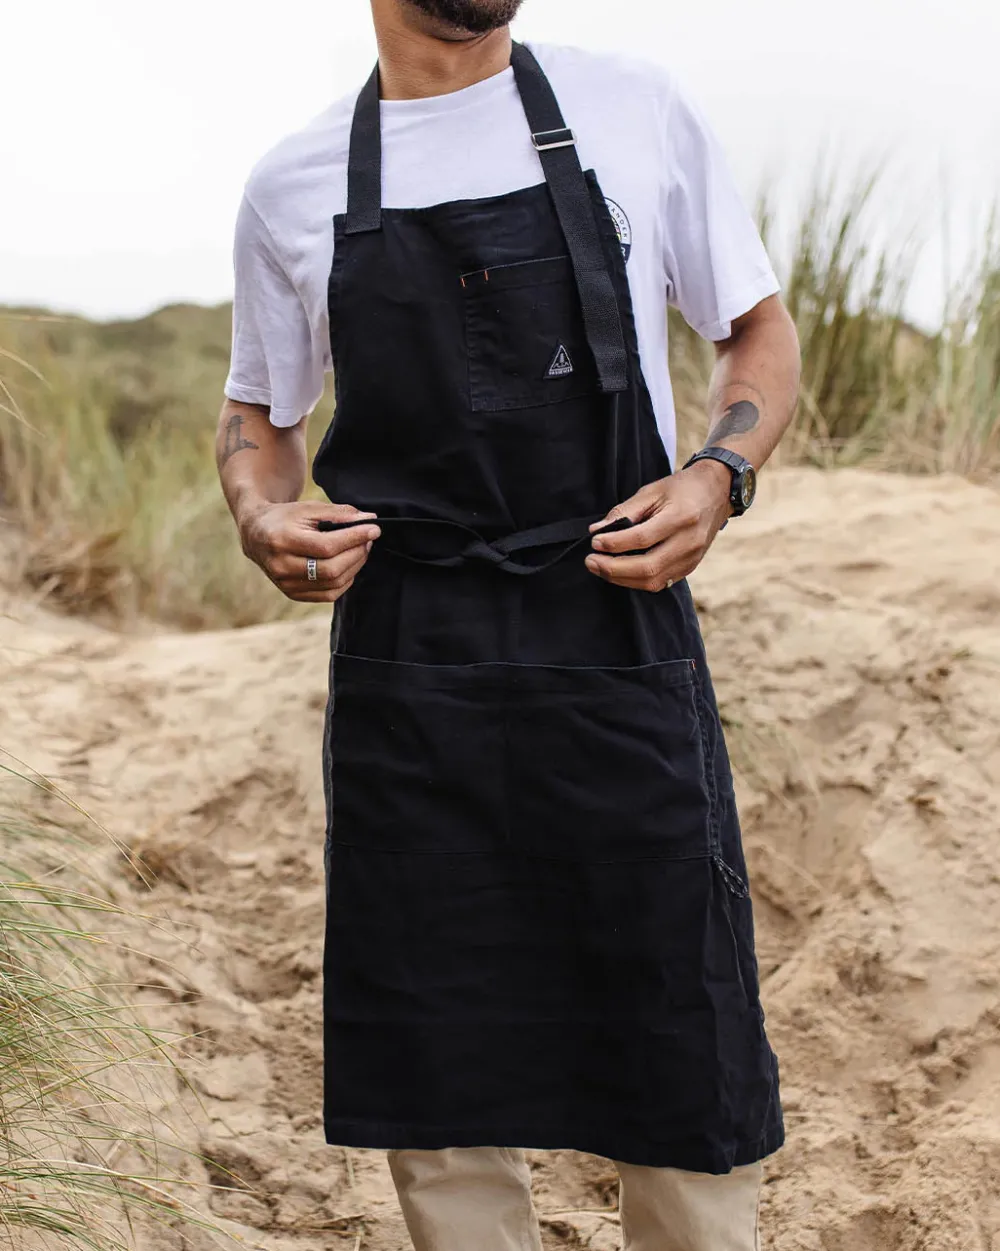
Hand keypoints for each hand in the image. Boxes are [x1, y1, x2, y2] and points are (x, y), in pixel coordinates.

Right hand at [239, 501, 380, 602]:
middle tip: (368, 539)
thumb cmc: (285, 518)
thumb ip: (340, 514)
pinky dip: (345, 580)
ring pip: (333, 583)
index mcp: (282, 540)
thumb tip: (370, 521)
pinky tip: (349, 565)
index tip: (374, 529)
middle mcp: (281, 566)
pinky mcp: (292, 593)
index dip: (354, 538)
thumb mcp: (309, 508)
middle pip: (332, 568)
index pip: (327, 546)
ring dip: (354, 567)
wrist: (256, 534)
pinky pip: (328, 594)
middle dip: (357, 553)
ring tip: (360, 549)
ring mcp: (285, 584)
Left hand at [584, 460, 731, 591]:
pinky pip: (660, 582)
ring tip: (600, 568)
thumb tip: (597, 531)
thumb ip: (624, 511)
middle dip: (613, 568)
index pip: (642, 539)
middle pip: (647, 567)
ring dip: (621, 578)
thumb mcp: (652, 490)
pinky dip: (636, 581)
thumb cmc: (682, 488)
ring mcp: (692, 558)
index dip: (615, 544)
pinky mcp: (690, 567)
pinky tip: (620, 572)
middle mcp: (689, 542)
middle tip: (591, 561)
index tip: (595, 542)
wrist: (717, 492)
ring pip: (652, 580)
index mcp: (681, 517)